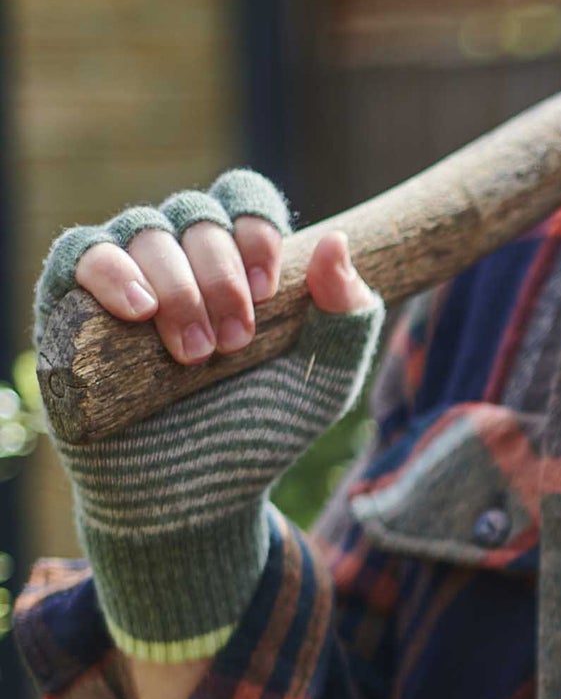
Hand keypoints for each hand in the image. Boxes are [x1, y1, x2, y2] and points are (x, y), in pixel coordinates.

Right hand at [35, 170, 385, 662]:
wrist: (199, 497)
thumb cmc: (260, 431)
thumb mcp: (326, 379)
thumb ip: (349, 315)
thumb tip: (337, 241)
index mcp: (236, 262)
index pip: (241, 200)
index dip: (255, 227)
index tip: (270, 286)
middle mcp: (177, 259)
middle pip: (195, 215)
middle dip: (221, 274)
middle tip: (236, 342)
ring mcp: (123, 278)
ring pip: (144, 231)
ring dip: (178, 285)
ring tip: (196, 353)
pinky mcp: (73, 308)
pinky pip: (81, 255)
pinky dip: (112, 272)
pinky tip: (139, 309)